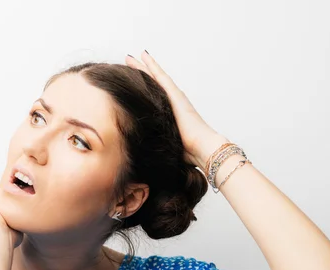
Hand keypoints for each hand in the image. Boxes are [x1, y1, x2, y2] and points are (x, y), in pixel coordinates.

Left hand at [125, 50, 230, 170]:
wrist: (202, 150)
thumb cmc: (186, 152)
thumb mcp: (163, 143)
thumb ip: (152, 140)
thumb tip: (135, 147)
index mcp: (167, 114)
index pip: (150, 97)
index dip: (139, 88)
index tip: (127, 81)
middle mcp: (171, 103)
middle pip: (151, 84)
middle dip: (139, 73)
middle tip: (127, 61)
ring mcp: (174, 97)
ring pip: (154, 77)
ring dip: (143, 66)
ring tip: (130, 56)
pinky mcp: (176, 96)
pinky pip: (161, 77)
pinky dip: (153, 66)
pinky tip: (144, 56)